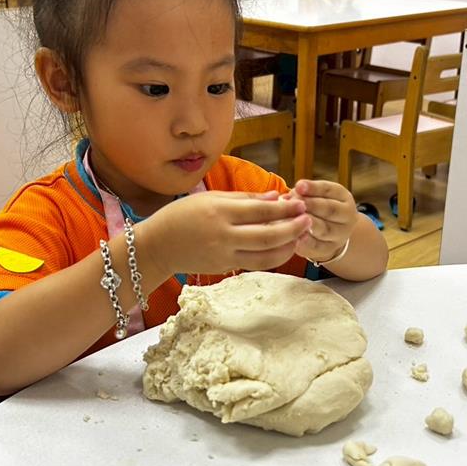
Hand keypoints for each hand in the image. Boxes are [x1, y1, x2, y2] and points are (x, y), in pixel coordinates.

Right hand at [142, 191, 311, 275]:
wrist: (157, 246)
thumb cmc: (181, 216)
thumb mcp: (210, 198)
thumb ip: (244, 199)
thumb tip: (275, 197)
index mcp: (220, 211)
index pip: (261, 211)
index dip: (285, 208)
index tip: (301, 203)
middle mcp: (224, 235)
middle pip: (268, 235)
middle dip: (293, 228)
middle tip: (309, 219)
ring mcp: (225, 254)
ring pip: (266, 255)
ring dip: (288, 246)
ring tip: (302, 235)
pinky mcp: (225, 268)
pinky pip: (255, 263)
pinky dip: (273, 256)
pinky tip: (284, 247)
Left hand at [287, 180, 357, 262]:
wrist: (331, 233)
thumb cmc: (318, 209)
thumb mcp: (316, 197)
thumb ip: (302, 195)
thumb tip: (286, 198)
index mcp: (343, 197)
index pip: (329, 190)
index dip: (313, 188)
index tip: (299, 185)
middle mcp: (346, 216)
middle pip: (330, 209)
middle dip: (311, 205)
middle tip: (294, 203)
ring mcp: (340, 235)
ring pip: (325, 229)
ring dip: (308, 224)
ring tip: (294, 219)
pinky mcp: (329, 249)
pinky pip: (318, 246)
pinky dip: (306, 242)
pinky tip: (295, 237)